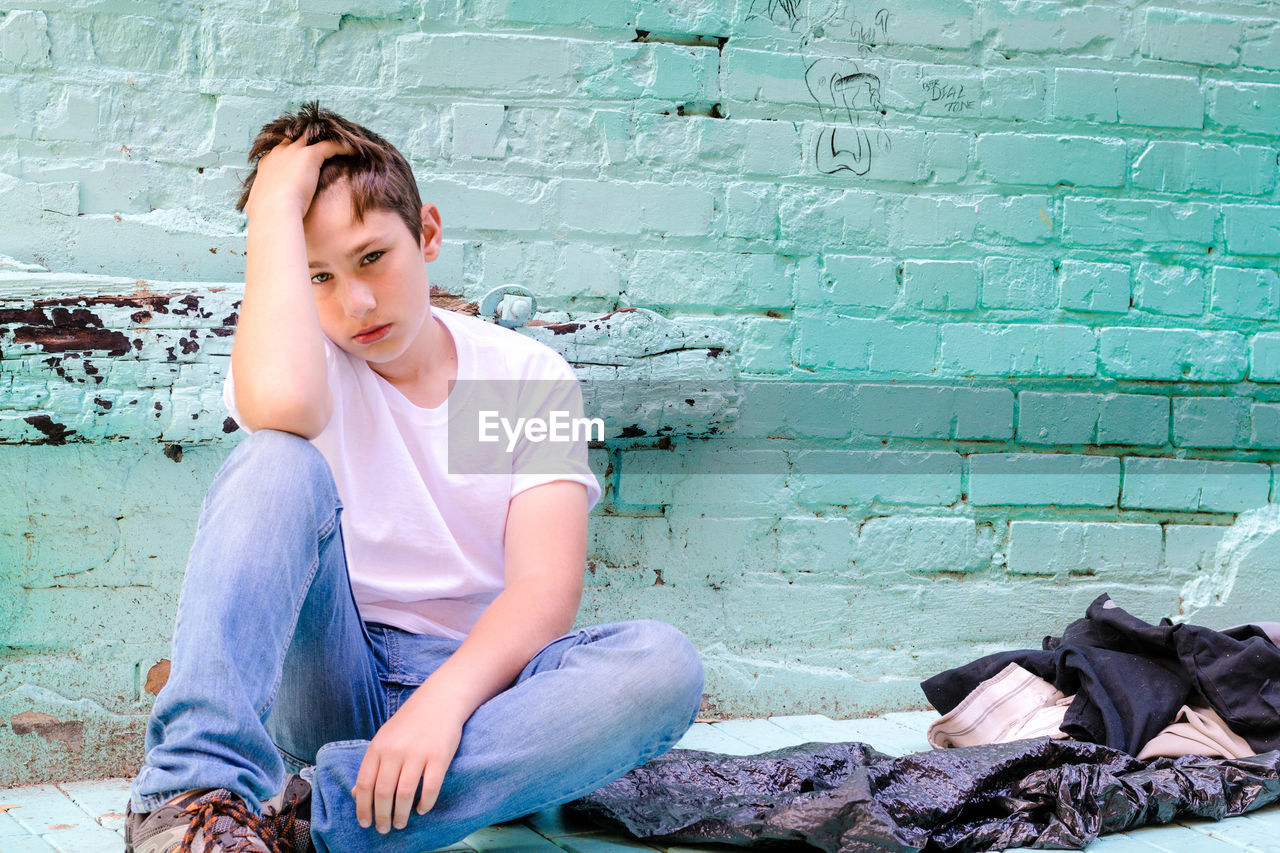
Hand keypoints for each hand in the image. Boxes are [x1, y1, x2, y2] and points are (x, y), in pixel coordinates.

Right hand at [243, 136, 350, 221]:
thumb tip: (249, 211)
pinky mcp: (310, 155)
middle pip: (295, 140)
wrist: (274, 211)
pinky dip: (342, 147)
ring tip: (341, 144)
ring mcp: (294, 152)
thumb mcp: (254, 206)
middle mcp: (279, 153)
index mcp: (267, 165)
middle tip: (321, 147)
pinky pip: (330, 145)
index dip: (290, 155)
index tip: (299, 161)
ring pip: (313, 139)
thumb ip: (255, 204)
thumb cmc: (264, 214)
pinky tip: (354, 150)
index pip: (279, 153)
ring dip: (326, 140)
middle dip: (307, 142)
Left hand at [352, 701, 462, 833]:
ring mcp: (418, 753)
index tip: (365, 823)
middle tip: (384, 828)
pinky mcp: (439, 756)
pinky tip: (421, 809)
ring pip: (404, 794)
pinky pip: (430, 788)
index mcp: (378, 746)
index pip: (365, 784)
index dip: (363, 808)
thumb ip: (371, 764)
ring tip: (401, 823)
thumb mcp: (384, 738)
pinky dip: (425, 804)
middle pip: (383, 793)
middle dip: (382, 816)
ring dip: (401, 815)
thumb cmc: (410, 721)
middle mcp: (395, 751)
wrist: (440, 699)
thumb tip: (357, 793)